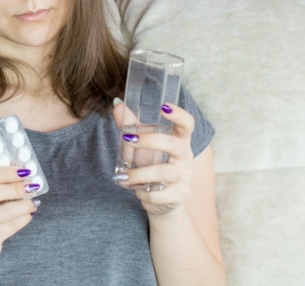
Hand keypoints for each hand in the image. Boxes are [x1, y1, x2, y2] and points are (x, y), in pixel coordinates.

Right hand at [0, 166, 38, 266]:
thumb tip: (22, 175)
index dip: (6, 172)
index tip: (23, 171)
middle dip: (17, 187)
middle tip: (32, 186)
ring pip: (6, 210)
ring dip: (25, 204)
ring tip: (33, 201)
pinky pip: (11, 226)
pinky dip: (24, 217)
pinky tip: (28, 214)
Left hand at [112, 99, 194, 217]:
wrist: (164, 199)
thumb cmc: (153, 164)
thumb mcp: (143, 144)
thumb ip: (131, 125)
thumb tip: (117, 104)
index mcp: (180, 140)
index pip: (187, 124)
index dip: (179, 114)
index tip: (164, 106)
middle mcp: (185, 157)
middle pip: (174, 144)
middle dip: (150, 141)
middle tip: (128, 139)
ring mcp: (184, 177)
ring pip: (164, 172)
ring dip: (139, 174)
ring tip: (123, 177)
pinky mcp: (179, 195)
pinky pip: (159, 194)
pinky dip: (142, 192)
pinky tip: (135, 190)